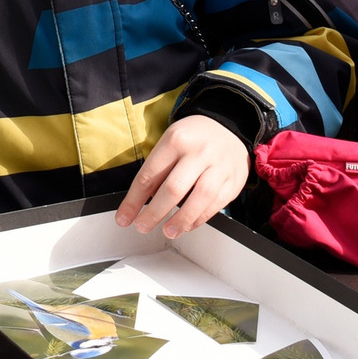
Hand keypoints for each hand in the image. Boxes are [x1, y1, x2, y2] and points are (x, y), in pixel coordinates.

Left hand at [116, 115, 249, 238]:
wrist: (229, 127)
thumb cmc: (194, 138)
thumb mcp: (171, 141)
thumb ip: (158, 169)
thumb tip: (140, 203)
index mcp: (176, 140)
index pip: (149, 175)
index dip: (133, 201)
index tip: (124, 218)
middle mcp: (199, 152)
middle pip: (173, 189)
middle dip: (154, 213)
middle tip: (142, 226)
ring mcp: (219, 166)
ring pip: (199, 198)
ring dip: (180, 220)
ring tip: (168, 231)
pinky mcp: (233, 181)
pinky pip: (216, 204)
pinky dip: (200, 218)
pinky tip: (188, 224)